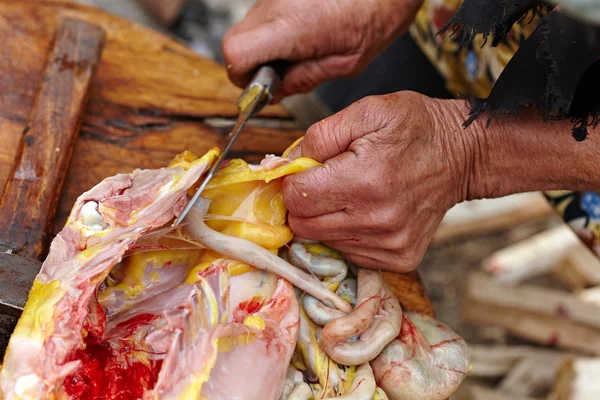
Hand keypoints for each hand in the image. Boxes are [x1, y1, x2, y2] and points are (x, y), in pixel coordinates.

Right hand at [222, 0, 422, 98]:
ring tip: (298, 52)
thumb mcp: (346, 62)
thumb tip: (279, 91)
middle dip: (251, 64)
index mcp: (292, 26)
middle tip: (279, 75)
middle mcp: (277, 4)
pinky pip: (266, 14)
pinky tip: (303, 35)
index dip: (243, 77)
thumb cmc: (378, 11)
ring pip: (249, 27)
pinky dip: (275, 30)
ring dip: (264, 46)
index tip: (262, 89)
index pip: (236, 54)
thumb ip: (305, 78)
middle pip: (235, 40)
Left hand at [282, 92, 479, 270]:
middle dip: (304, 203)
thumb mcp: (367, 111)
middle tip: (323, 184)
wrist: (463, 156)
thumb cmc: (415, 129)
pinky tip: (366, 213)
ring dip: (327, 219)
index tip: (305, 172)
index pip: (297, 197)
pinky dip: (348, 234)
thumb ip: (319, 136)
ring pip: (325, 241)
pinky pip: (350, 254)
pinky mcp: (400, 257)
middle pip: (304, 225)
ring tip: (351, 195)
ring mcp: (390, 243)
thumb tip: (283, 165)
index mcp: (365, 179)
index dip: (292, 182)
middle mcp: (377, 218)